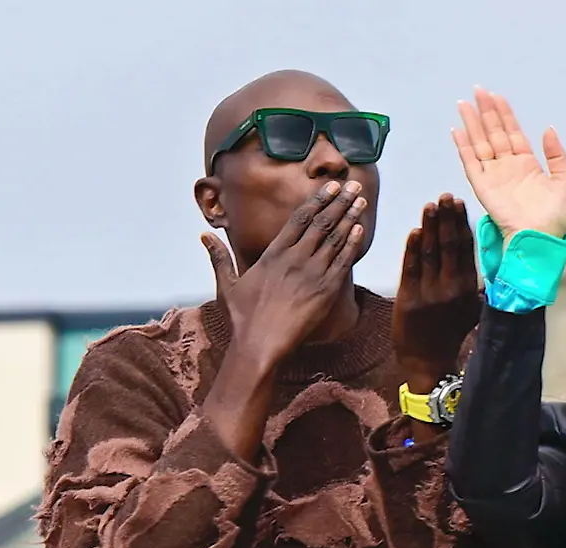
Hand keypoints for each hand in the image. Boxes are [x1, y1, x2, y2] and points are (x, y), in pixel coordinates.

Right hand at [201, 180, 367, 371]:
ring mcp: (311, 273)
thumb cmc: (243, 317)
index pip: (299, 218)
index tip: (331, 186)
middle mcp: (294, 258)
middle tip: (354, 185)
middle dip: (339, 201)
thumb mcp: (227, 284)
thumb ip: (219, 257)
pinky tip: (360, 229)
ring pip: (334, 238)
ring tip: (362, 200)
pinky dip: (351, 244)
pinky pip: (342, 261)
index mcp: (273, 253)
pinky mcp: (325, 290)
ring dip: (349, 217)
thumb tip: (203, 236)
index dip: (317, 200)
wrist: (260, 344)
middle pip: (321, 222)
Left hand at [392, 194, 480, 391]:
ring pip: (431, 253)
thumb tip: (483, 256)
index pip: (466, 248)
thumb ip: (476, 283)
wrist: (428, 361)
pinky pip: (411, 268)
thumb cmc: (450, 332)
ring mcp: (430, 293)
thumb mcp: (472, 308)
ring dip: (430, 226)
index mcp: (468, 288)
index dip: (462, 224)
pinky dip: (413, 248)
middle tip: (445, 196)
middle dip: (447, 218)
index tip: (459, 203)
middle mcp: (452, 288)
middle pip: (450, 245)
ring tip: (430, 205)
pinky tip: (415, 230)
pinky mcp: (409, 299)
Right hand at [452, 88, 565, 241]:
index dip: (505, 114)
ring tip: (464, 104)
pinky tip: (457, 130)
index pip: (512, 133)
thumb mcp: (564, 182)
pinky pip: (471, 163)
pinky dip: (463, 147)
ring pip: (480, 144)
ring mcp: (494, 176)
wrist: (539, 238)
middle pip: (494, 133)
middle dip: (486, 112)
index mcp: (526, 165)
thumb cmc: (554, 216)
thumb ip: (557, 156)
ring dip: (472, 124)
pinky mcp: (483, 187)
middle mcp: (508, 167)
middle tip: (478, 90)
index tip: (497, 96)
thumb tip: (548, 129)